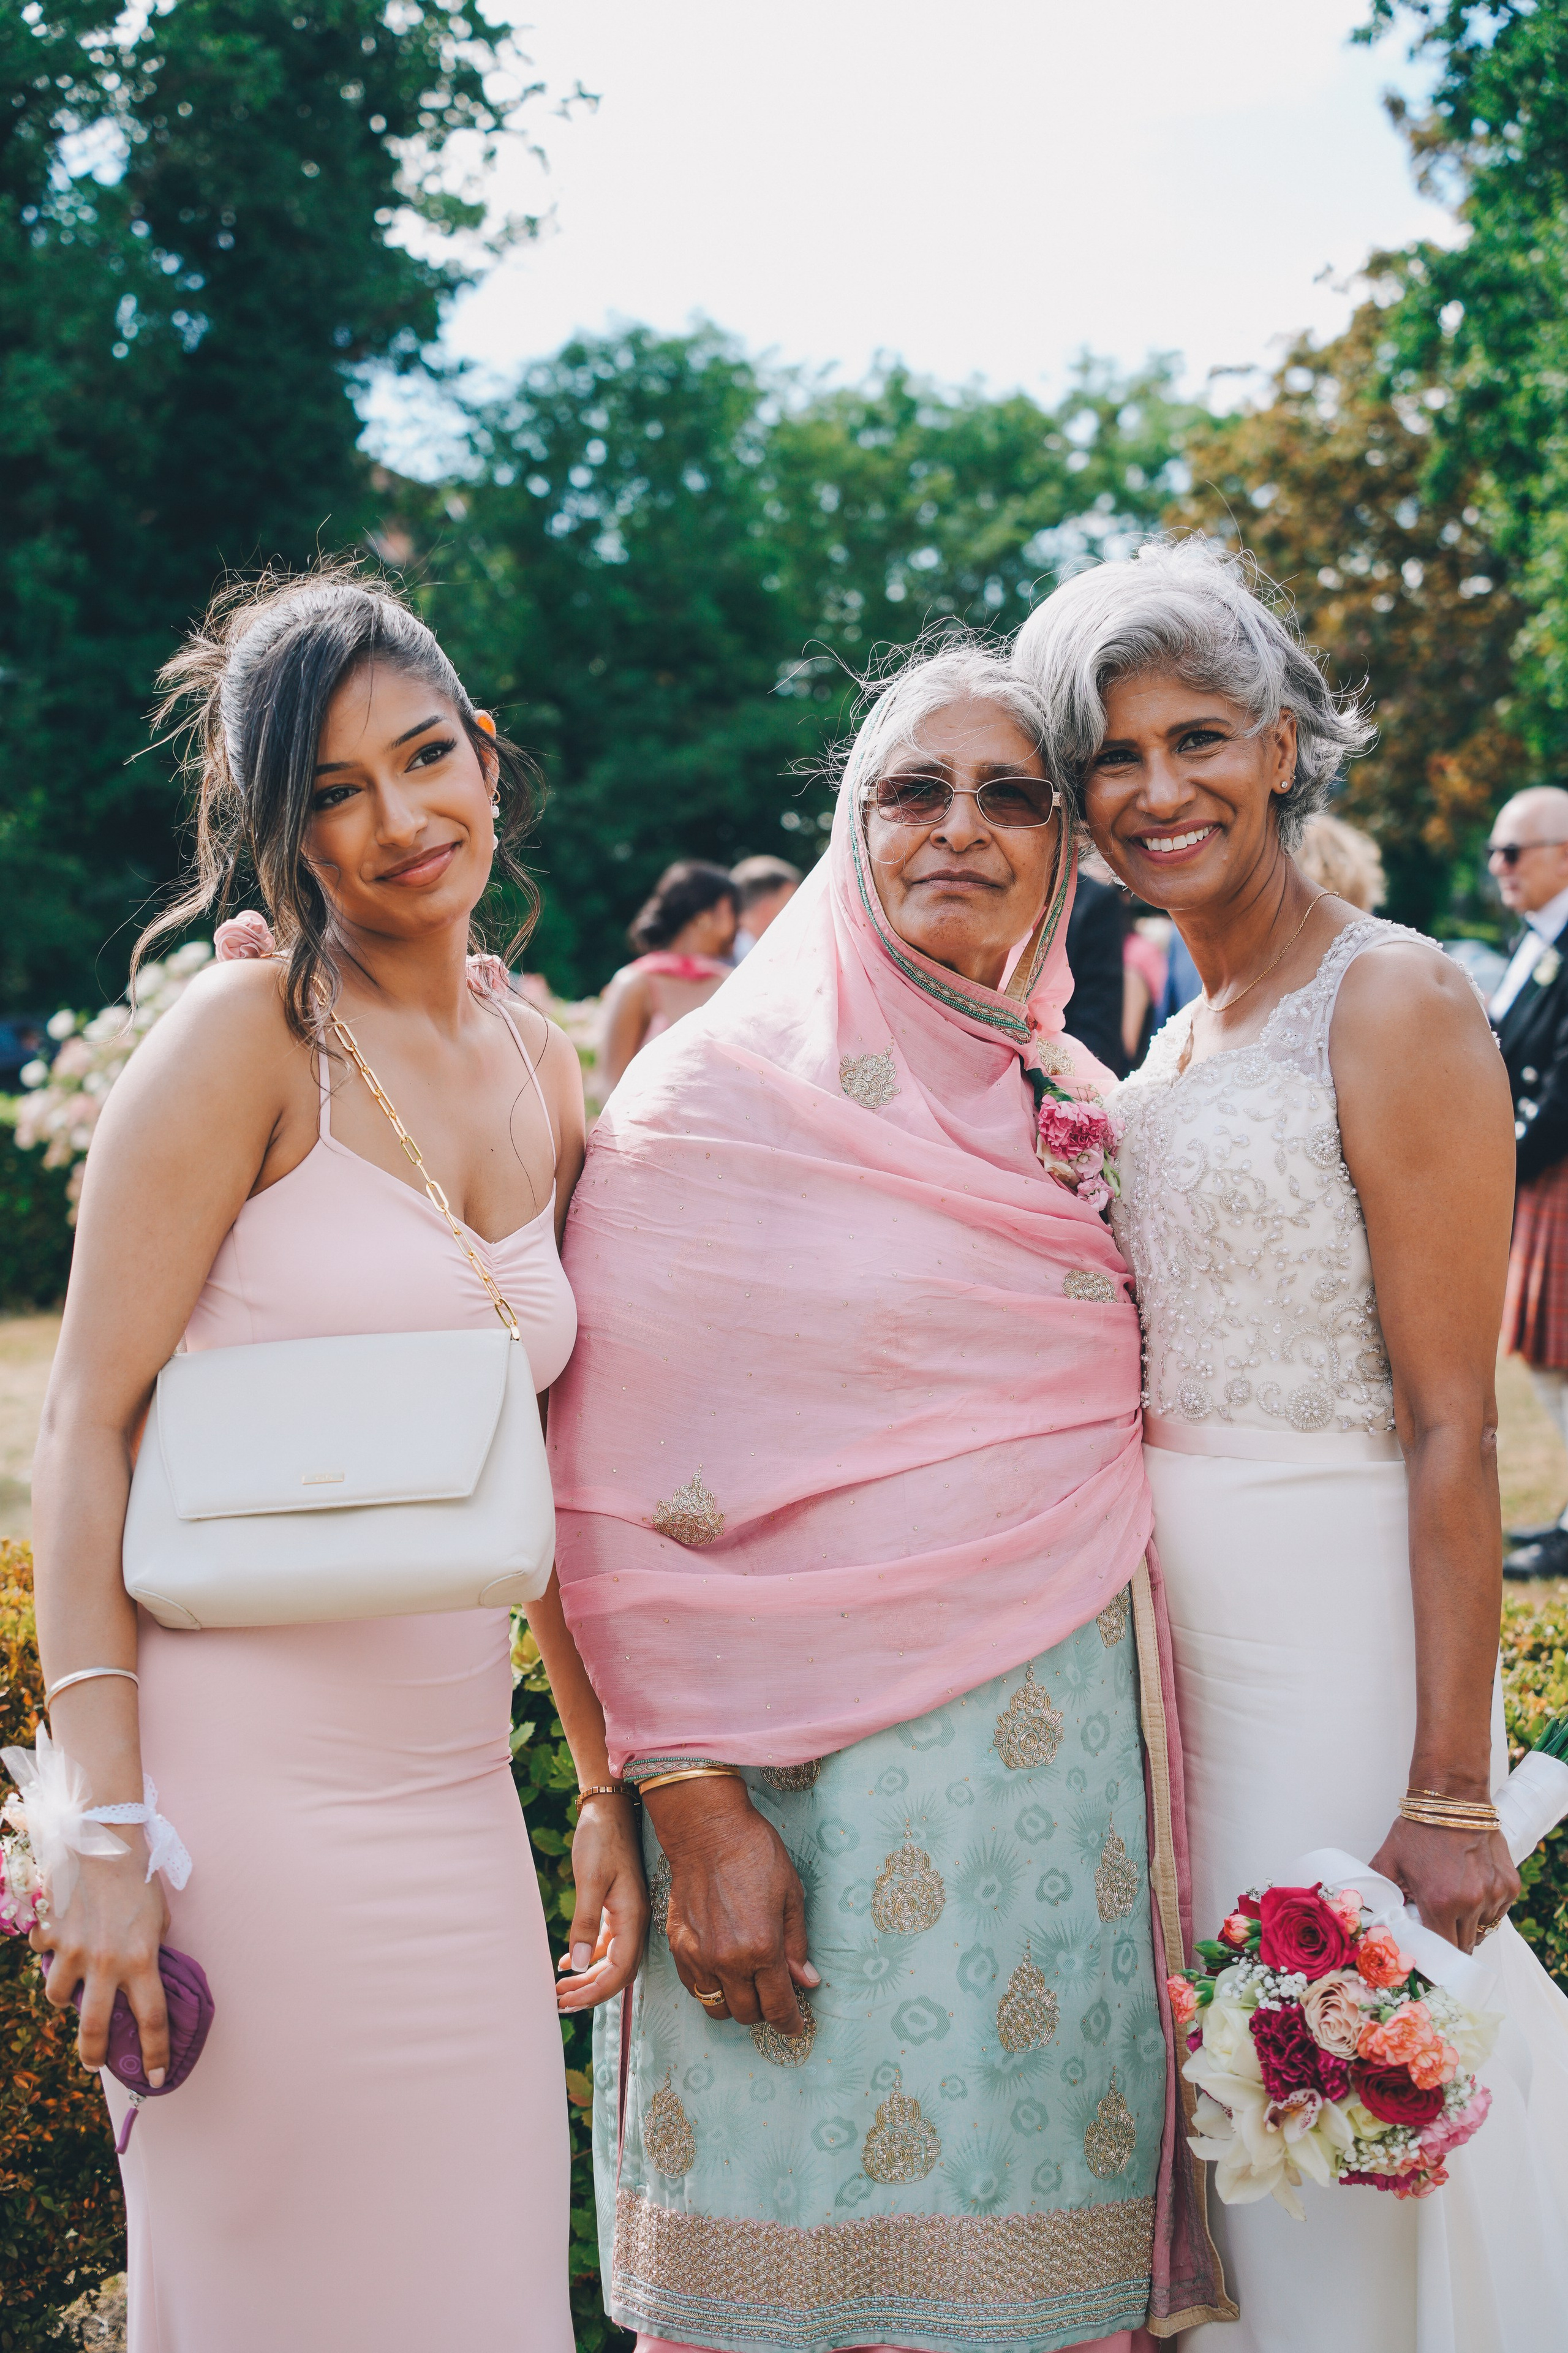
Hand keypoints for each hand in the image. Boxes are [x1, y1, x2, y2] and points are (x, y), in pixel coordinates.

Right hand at [30, 1840, 169, 2080]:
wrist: (105, 1839)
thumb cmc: (138, 1877)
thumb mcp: (159, 1917)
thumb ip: (151, 1950)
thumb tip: (144, 1974)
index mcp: (142, 1960)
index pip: (152, 2021)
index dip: (155, 2055)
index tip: (156, 2078)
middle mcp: (106, 1963)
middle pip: (94, 2030)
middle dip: (93, 2054)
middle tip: (94, 2061)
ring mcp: (73, 1952)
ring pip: (58, 1997)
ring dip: (66, 1994)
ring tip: (75, 1981)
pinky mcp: (50, 1935)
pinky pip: (43, 1956)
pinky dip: (49, 1952)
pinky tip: (60, 1936)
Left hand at [557, 1793, 649, 2012]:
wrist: (609, 1807)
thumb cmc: (600, 1839)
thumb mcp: (589, 1879)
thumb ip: (586, 1922)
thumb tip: (579, 1965)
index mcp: (633, 1917)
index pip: (620, 1971)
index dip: (596, 1993)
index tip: (567, 2002)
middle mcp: (634, 1920)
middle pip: (618, 1971)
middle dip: (590, 1991)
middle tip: (559, 2002)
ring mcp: (627, 1914)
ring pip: (611, 1959)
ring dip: (588, 1977)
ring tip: (560, 1989)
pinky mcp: (617, 1905)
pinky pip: (607, 1943)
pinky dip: (588, 1957)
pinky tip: (567, 1961)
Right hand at [645, 1777, 817, 2033]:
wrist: (707, 1830)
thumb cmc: (755, 1854)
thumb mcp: (791, 1895)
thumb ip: (796, 1944)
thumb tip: (806, 1981)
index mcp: (762, 1948)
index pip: (777, 2007)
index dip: (790, 2023)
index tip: (796, 2027)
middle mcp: (728, 1960)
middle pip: (748, 2014)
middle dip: (765, 2011)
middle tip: (774, 1995)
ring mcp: (698, 1956)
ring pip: (717, 2007)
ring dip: (736, 2004)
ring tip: (747, 1985)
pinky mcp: (678, 1947)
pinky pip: (694, 1987)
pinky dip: (710, 1987)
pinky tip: (722, 1969)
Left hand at [1370, 1816, 1519, 1953]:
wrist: (1452, 1799)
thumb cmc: (1419, 1829)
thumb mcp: (1388, 1861)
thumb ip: (1381, 1893)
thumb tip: (1375, 1915)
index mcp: (1440, 1902)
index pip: (1444, 1950)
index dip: (1436, 1953)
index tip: (1430, 1949)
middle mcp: (1472, 1902)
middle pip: (1465, 1945)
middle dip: (1451, 1940)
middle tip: (1439, 1924)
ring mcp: (1494, 1893)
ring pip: (1483, 1929)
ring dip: (1469, 1925)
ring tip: (1455, 1903)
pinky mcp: (1510, 1885)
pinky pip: (1498, 1912)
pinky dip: (1487, 1909)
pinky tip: (1471, 1891)